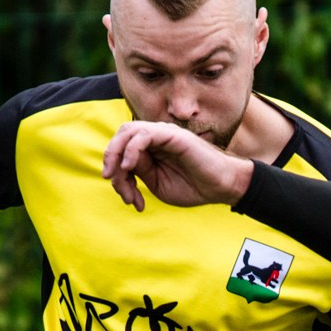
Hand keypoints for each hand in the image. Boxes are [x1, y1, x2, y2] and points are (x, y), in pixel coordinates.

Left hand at [103, 120, 251, 210]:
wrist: (221, 187)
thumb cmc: (193, 187)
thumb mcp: (158, 183)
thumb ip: (139, 171)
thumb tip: (120, 166)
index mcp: (151, 149)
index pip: (122, 151)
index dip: (117, 175)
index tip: (129, 199)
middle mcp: (155, 137)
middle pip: (120, 137)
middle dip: (110, 159)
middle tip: (112, 181)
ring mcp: (163, 133)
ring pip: (127, 131)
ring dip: (116, 153)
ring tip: (119, 175)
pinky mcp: (172, 134)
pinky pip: (143, 134)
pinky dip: (131, 149)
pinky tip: (129, 166)